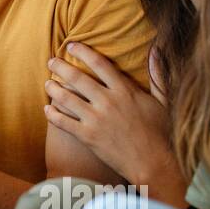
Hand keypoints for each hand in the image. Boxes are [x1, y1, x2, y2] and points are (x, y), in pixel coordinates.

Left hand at [43, 43, 174, 190]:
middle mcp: (107, 102)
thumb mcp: (162, 100)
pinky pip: (63, 122)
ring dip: (53, 88)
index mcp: (125, 91)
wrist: (153, 163)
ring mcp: (96, 120)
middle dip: (61, 67)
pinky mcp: (88, 137)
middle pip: (77, 78)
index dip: (83, 52)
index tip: (71, 45)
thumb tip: (156, 49)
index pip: (99, 64)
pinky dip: (52, 114)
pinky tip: (47, 108)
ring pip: (66, 99)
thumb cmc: (160, 132)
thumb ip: (157, 74)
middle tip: (51, 61)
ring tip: (47, 83)